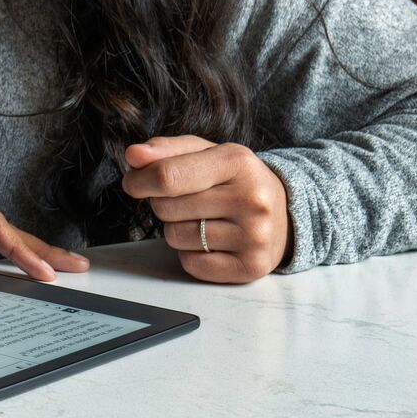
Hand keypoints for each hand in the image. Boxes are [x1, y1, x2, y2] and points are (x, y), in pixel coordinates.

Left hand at [121, 136, 293, 282]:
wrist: (283, 212)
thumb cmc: (233, 179)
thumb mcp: (204, 152)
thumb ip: (165, 150)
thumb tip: (133, 155)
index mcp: (236, 162)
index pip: (167, 176)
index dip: (139, 181)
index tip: (133, 183)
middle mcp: (251, 199)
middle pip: (166, 207)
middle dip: (163, 203)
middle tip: (187, 200)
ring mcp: (254, 236)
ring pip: (175, 237)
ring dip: (177, 229)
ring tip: (202, 219)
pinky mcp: (251, 266)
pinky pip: (191, 264)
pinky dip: (190, 254)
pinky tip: (211, 241)